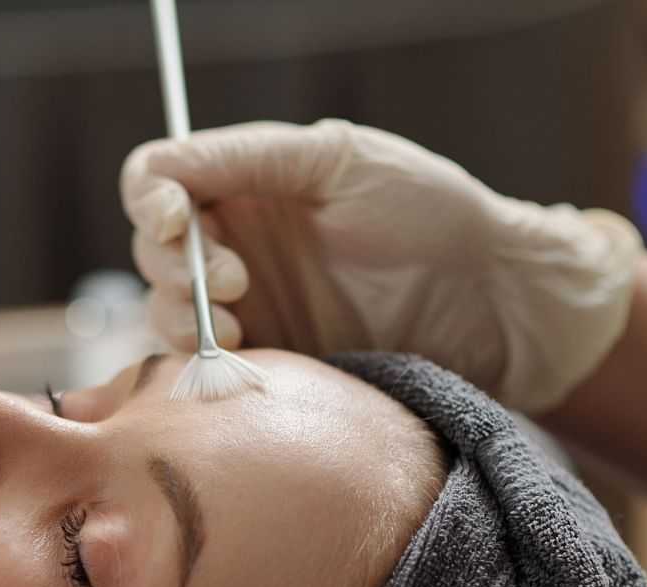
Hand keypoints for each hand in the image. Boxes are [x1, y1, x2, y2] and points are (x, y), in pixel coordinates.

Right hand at [120, 119, 642, 411]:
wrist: (496, 306)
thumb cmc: (435, 214)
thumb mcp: (339, 159)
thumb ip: (248, 157)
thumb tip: (164, 171)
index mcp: (249, 183)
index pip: (158, 180)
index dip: (150, 200)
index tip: (176, 220)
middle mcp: (237, 243)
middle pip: (151, 251)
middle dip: (177, 268)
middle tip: (236, 284)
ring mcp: (249, 308)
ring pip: (166, 313)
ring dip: (184, 319)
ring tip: (241, 328)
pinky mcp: (268, 365)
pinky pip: (202, 367)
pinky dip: (204, 364)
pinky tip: (247, 360)